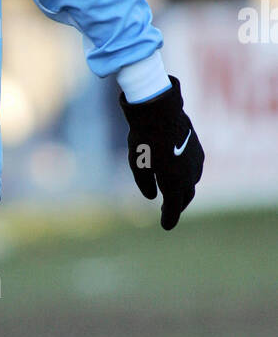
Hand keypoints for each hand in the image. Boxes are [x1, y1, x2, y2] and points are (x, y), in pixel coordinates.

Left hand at [119, 76, 203, 230]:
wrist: (160, 111)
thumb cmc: (145, 140)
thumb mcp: (137, 165)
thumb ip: (145, 184)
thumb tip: (153, 196)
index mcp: (175, 183)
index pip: (173, 208)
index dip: (169, 219)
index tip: (166, 226)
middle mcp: (190, 175)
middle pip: (185, 197)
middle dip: (177, 206)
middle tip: (167, 211)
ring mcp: (196, 162)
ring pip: (191, 183)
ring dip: (183, 191)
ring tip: (173, 193)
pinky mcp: (198, 150)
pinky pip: (194, 170)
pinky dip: (187, 177)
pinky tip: (179, 174)